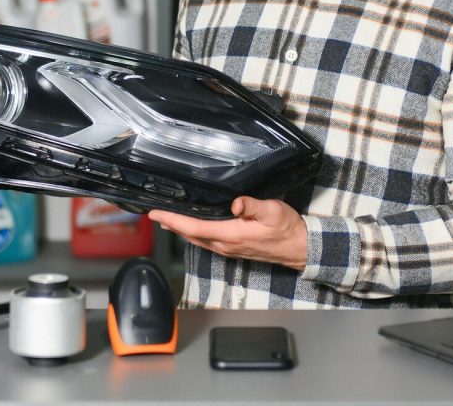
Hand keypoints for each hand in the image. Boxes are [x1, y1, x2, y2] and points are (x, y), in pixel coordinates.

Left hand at [149, 197, 307, 271]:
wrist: (299, 248)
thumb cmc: (287, 229)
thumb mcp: (272, 211)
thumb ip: (252, 206)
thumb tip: (235, 203)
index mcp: (230, 235)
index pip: (193, 227)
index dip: (172, 219)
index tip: (155, 212)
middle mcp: (224, 245)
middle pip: (189, 234)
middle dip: (170, 223)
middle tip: (152, 212)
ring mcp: (227, 248)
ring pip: (195, 238)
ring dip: (179, 228)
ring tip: (165, 218)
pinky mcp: (232, 248)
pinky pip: (204, 240)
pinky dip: (191, 232)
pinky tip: (189, 226)